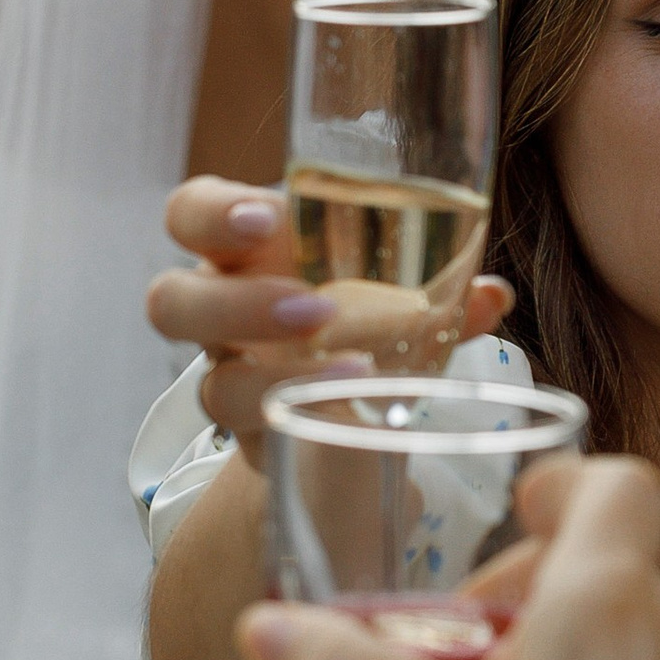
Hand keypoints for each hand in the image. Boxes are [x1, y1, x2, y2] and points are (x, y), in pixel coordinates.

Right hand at [146, 178, 507, 469]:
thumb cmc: (358, 319)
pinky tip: (377, 423)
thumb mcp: (392, 287)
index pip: (190, 216)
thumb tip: (489, 294)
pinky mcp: (261, 445)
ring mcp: (233, 386)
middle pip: (171, 303)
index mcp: (240, 256)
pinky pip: (271, 443)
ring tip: (356, 374)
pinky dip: (330, 428)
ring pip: (211, 389)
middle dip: (233, 304)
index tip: (267, 219)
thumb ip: (435, 286)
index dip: (212, 214)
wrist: (341, 413)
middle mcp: (219, 320)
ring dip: (276, 380)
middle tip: (311, 311)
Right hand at [236, 456, 659, 659]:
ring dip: (545, 638)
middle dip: (521, 582)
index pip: (617, 484)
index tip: (514, 507)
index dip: (565, 482)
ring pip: (615, 622)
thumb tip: (264, 629)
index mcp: (604, 595)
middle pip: (599, 558)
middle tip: (457, 638)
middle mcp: (659, 626)